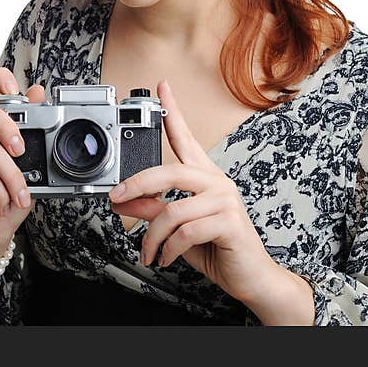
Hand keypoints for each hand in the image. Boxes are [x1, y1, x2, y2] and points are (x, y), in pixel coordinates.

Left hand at [109, 80, 280, 304]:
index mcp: (204, 178)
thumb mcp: (175, 228)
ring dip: (152, 236)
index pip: (186, 138)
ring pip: (173, 210)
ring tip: (148, 252)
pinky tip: (165, 258)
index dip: (173, 112)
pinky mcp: (231, 223)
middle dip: (138, 184)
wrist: (251, 278)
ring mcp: (226, 201)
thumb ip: (152, 210)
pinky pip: (186, 232)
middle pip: (170, 172)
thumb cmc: (216, 248)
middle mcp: (217, 183)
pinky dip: (168, 249)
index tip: (161, 88)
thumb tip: (123, 199)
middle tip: (116, 197)